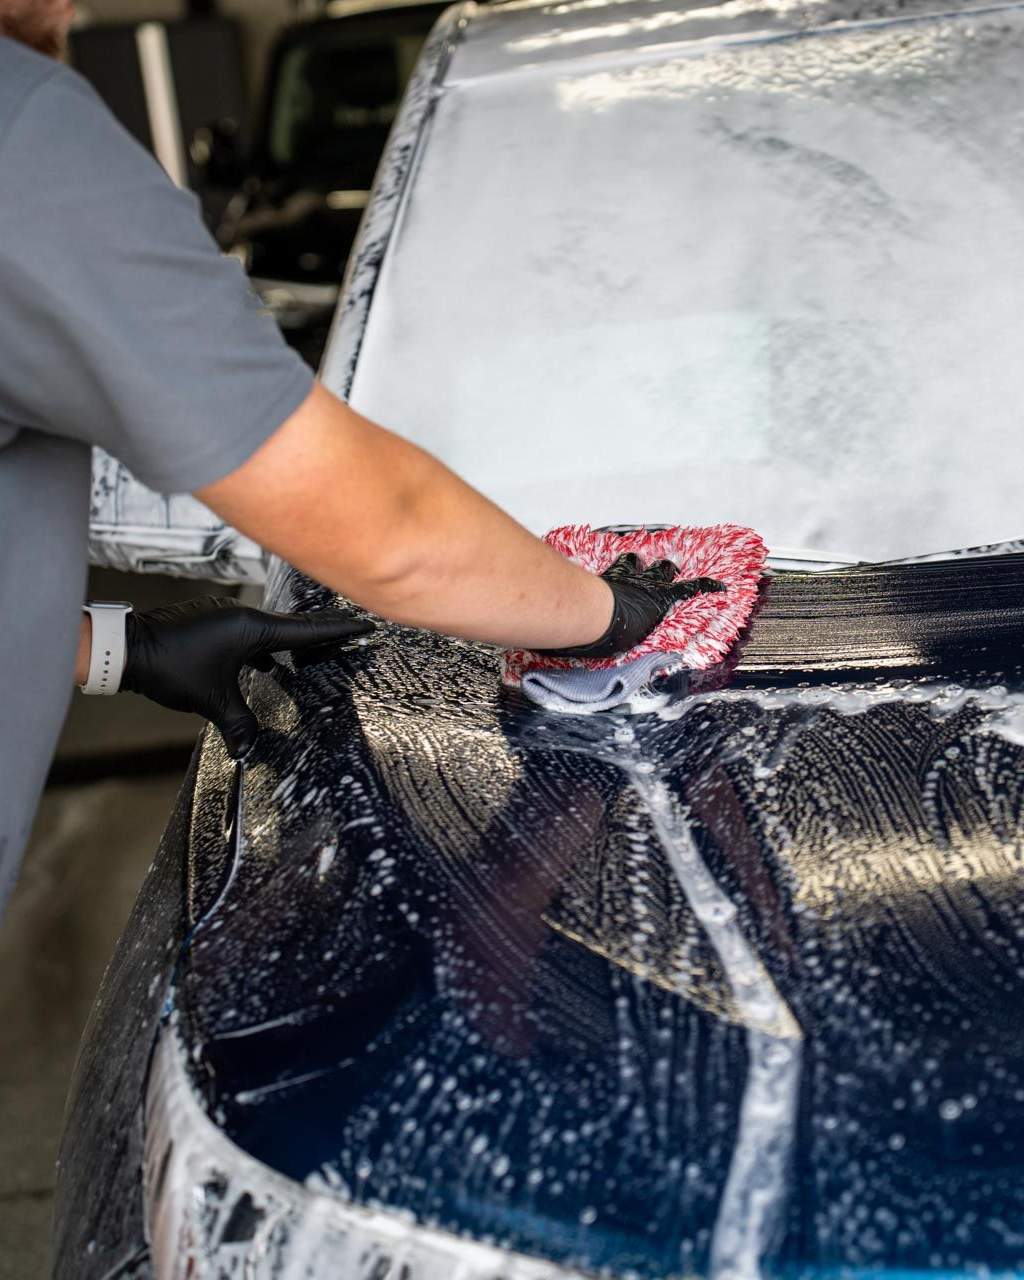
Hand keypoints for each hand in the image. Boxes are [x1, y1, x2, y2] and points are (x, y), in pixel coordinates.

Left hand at [120, 596, 373, 757]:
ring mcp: (226, 619)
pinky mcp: (212, 624)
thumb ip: (239, 723)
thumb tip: (251, 750)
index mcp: (250, 629)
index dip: (338, 630)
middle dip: (322, 633)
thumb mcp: (211, 700)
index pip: (305, 631)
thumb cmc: (170, 667)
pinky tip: (266, 665)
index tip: (364, 625)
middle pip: (293, 626)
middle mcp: (242, 617)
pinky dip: (265, 648)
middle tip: (350, 633)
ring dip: (290, 643)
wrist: (128, 649)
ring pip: (270, 631)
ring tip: (313, 655)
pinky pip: (250, 635)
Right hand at [539, 553, 725, 659]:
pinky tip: (723, 586)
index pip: (618, 570)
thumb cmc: (575, 615)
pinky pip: (691, 588)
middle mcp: (627, 579)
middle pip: (639, 567)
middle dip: (646, 567)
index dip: (625, 569)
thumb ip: (553, 625)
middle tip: (653, 566)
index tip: (628, 566)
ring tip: (675, 569)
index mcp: (606, 583)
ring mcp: (645, 587)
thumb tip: (527, 629)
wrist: (594, 615)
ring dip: (668, 572)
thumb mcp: (563, 616)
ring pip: (661, 572)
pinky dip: (707, 585)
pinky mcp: (662, 597)